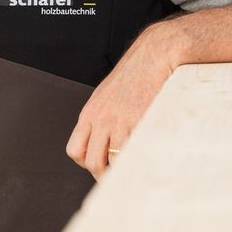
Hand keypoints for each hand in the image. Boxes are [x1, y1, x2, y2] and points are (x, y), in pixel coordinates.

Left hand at [65, 22, 175, 179]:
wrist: (156, 53)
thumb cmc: (137, 72)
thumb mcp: (111, 94)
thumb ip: (106, 116)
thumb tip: (109, 141)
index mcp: (91, 112)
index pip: (75, 150)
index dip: (88, 162)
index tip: (103, 167)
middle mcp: (100, 118)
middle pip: (92, 162)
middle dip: (105, 176)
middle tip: (121, 178)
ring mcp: (118, 122)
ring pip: (112, 163)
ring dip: (124, 171)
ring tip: (136, 170)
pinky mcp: (137, 122)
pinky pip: (133, 153)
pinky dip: (140, 160)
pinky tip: (148, 156)